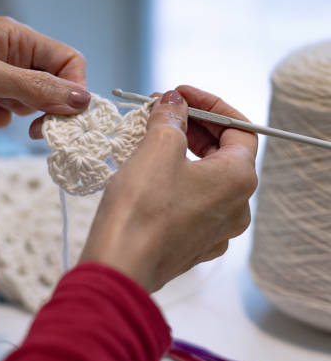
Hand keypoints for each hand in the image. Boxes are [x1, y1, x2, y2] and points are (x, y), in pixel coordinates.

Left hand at [0, 16, 89, 136]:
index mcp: (15, 36)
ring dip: (18, 109)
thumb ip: (36, 87)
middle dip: (45, 103)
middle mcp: (10, 53)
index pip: (66, 59)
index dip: (73, 87)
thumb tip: (82, 99)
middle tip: (38, 125)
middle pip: (52, 82)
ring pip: (32, 99)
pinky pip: (10, 111)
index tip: (70, 115)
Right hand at [80, 86, 257, 292]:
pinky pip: (193, 202)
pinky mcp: (194, 244)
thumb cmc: (142, 208)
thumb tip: (173, 102)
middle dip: (195, 126)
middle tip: (163, 110)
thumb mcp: (157, 147)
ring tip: (153, 137)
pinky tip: (151, 173)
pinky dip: (177, 180)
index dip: (210, 105)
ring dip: (184, 152)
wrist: (120, 266)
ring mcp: (217, 229)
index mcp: (239, 179)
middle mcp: (237, 206)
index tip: (181, 94)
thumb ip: (171, 118)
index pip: (240, 129)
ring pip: (207, 178)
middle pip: (225, 153)